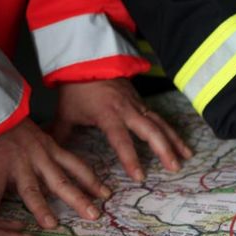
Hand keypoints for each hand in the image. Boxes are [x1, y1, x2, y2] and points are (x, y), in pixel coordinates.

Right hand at [0, 118, 110, 228]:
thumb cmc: (19, 129)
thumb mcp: (43, 140)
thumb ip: (54, 158)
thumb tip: (67, 181)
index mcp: (53, 151)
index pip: (78, 167)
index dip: (93, 182)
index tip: (107, 196)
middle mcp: (40, 159)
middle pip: (61, 182)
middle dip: (78, 200)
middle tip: (94, 216)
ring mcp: (19, 164)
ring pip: (32, 189)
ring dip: (41, 208)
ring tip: (51, 225)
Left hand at [54, 78, 191, 181]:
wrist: (88, 59)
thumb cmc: (76, 88)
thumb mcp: (66, 112)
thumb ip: (60, 135)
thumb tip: (49, 156)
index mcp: (107, 114)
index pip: (121, 139)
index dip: (130, 157)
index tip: (139, 176)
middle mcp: (127, 110)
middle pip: (150, 131)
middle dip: (163, 149)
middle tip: (174, 168)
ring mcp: (138, 106)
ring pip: (160, 125)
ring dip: (174, 142)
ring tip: (186, 159)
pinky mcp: (143, 104)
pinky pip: (161, 120)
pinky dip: (173, 133)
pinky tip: (183, 147)